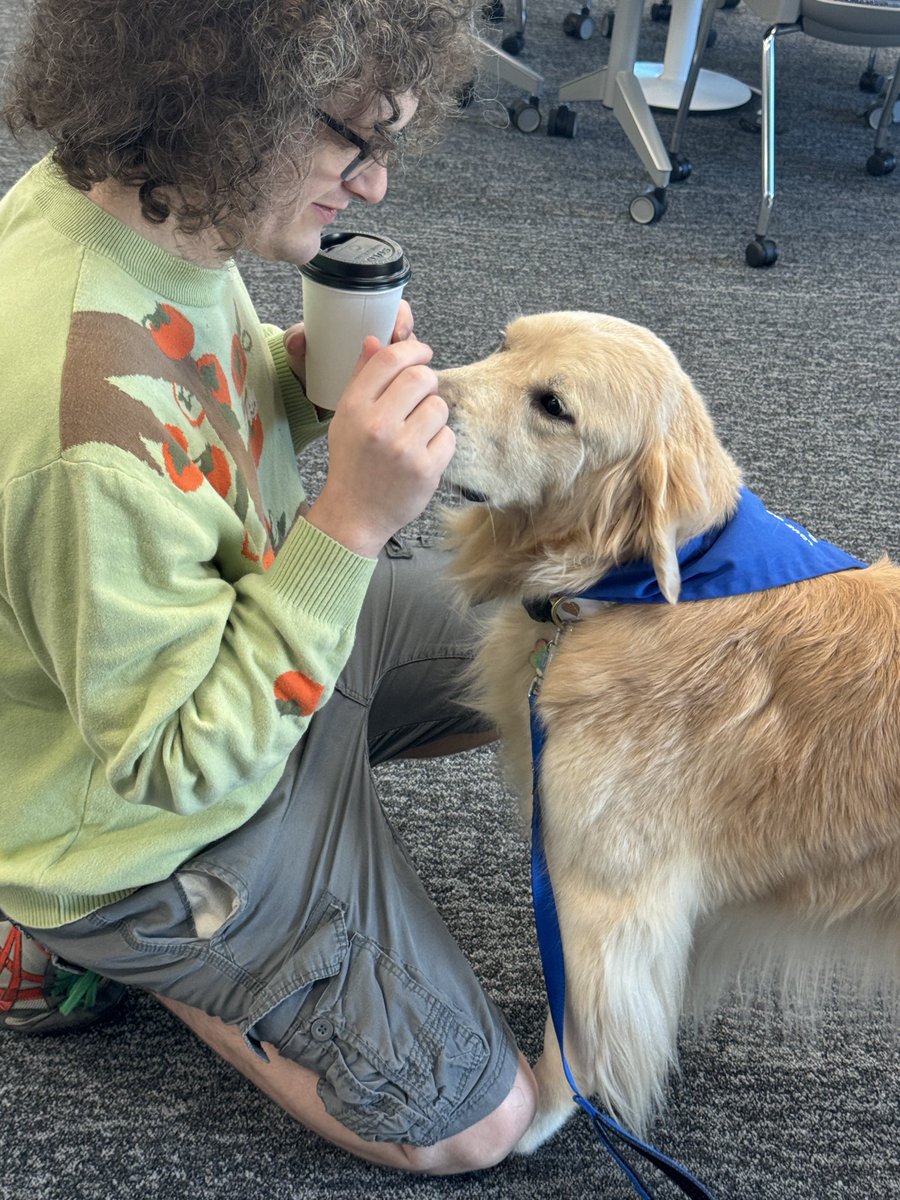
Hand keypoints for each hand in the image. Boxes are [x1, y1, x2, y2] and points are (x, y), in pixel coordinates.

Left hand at [283, 299, 415, 388]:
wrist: (310, 393)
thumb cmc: (310, 363)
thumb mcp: (302, 350)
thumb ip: (296, 340)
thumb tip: (297, 341)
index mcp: (365, 321)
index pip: (395, 310)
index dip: (403, 318)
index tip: (398, 333)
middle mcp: (381, 339)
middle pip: (409, 336)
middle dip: (412, 346)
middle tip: (402, 359)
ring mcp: (387, 364)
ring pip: (410, 359)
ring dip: (412, 367)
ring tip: (404, 379)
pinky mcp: (389, 384)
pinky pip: (406, 381)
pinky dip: (408, 385)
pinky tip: (405, 395)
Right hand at [305, 334, 454, 557]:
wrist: (356, 514)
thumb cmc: (353, 461)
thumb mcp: (346, 417)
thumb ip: (363, 377)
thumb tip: (376, 339)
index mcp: (354, 407)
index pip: (389, 359)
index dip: (412, 350)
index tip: (421, 353)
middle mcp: (378, 425)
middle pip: (421, 377)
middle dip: (426, 381)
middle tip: (420, 396)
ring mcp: (404, 449)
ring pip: (438, 406)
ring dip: (433, 414)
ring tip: (417, 430)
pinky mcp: (426, 469)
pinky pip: (449, 436)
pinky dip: (440, 442)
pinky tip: (423, 452)